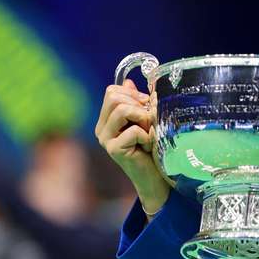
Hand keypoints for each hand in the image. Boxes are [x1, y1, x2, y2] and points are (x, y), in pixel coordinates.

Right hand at [94, 79, 168, 213]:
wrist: (157, 177)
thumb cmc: (154, 147)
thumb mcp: (148, 120)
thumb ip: (138, 102)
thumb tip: (129, 82)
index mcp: (107, 118)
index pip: (113, 91)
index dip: (134, 95)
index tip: (147, 109)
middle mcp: (102, 128)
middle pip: (115, 97)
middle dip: (139, 106)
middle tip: (148, 124)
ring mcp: (105, 139)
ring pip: (123, 109)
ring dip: (144, 119)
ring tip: (149, 134)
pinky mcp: (114, 149)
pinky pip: (134, 130)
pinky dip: (148, 136)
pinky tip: (148, 147)